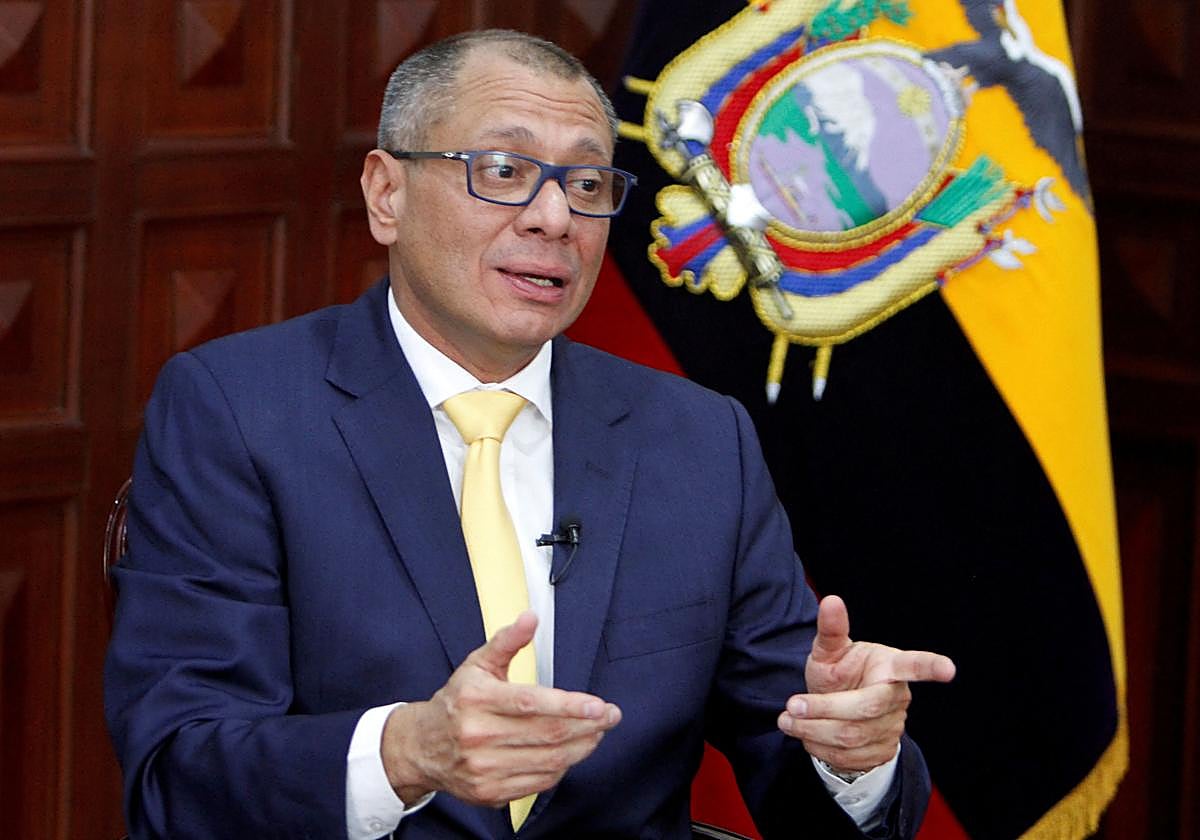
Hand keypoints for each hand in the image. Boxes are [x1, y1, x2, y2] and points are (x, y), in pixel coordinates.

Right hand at [381, 611, 621, 806]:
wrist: (422, 746)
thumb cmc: (457, 701)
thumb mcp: (477, 665)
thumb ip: (507, 641)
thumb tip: (530, 618)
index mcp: (476, 699)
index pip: (531, 703)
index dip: (570, 705)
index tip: (600, 705)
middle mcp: (478, 735)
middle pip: (546, 734)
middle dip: (587, 726)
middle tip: (610, 716)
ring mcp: (483, 767)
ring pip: (548, 761)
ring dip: (581, 748)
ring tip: (597, 733)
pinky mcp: (489, 792)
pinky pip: (538, 783)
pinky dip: (561, 768)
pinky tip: (571, 753)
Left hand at [778, 595, 954, 773]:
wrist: (837, 712)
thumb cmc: (839, 674)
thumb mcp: (830, 652)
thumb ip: (831, 630)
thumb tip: (831, 600)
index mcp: (889, 666)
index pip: (913, 665)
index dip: (930, 666)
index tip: (948, 669)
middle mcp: (897, 696)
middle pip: (865, 708)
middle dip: (823, 708)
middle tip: (792, 706)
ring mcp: (893, 726)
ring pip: (851, 736)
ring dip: (812, 730)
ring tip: (787, 721)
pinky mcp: (882, 751)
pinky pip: (847, 757)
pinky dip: (818, 748)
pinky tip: (805, 735)